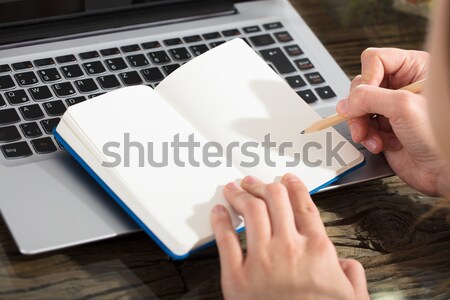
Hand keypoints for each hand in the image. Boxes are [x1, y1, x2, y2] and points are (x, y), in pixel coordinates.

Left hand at [211, 174, 368, 299]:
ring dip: (241, 195)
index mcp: (317, 250)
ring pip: (251, 212)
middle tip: (253, 180)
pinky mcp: (237, 277)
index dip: (294, 186)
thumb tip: (347, 264)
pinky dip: (220, 222)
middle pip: (275, 200)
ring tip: (234, 188)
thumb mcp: (352, 299)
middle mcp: (289, 248)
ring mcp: (262, 261)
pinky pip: (226, 241)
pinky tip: (219, 212)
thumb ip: (352, 276)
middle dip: (263, 185)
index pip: (304, 205)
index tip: (287, 179)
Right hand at [336, 47, 449, 195]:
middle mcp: (401, 86)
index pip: (375, 60)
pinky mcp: (384, 127)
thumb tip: (345, 103)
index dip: (366, 78)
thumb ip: (368, 97)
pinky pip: (363, 126)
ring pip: (358, 107)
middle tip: (364, 121)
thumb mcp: (402, 106)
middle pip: (362, 85)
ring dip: (362, 125)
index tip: (367, 96)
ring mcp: (391, 108)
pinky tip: (381, 144)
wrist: (444, 170)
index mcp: (413, 69)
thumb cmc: (440, 135)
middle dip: (360, 107)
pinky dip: (367, 137)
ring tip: (372, 138)